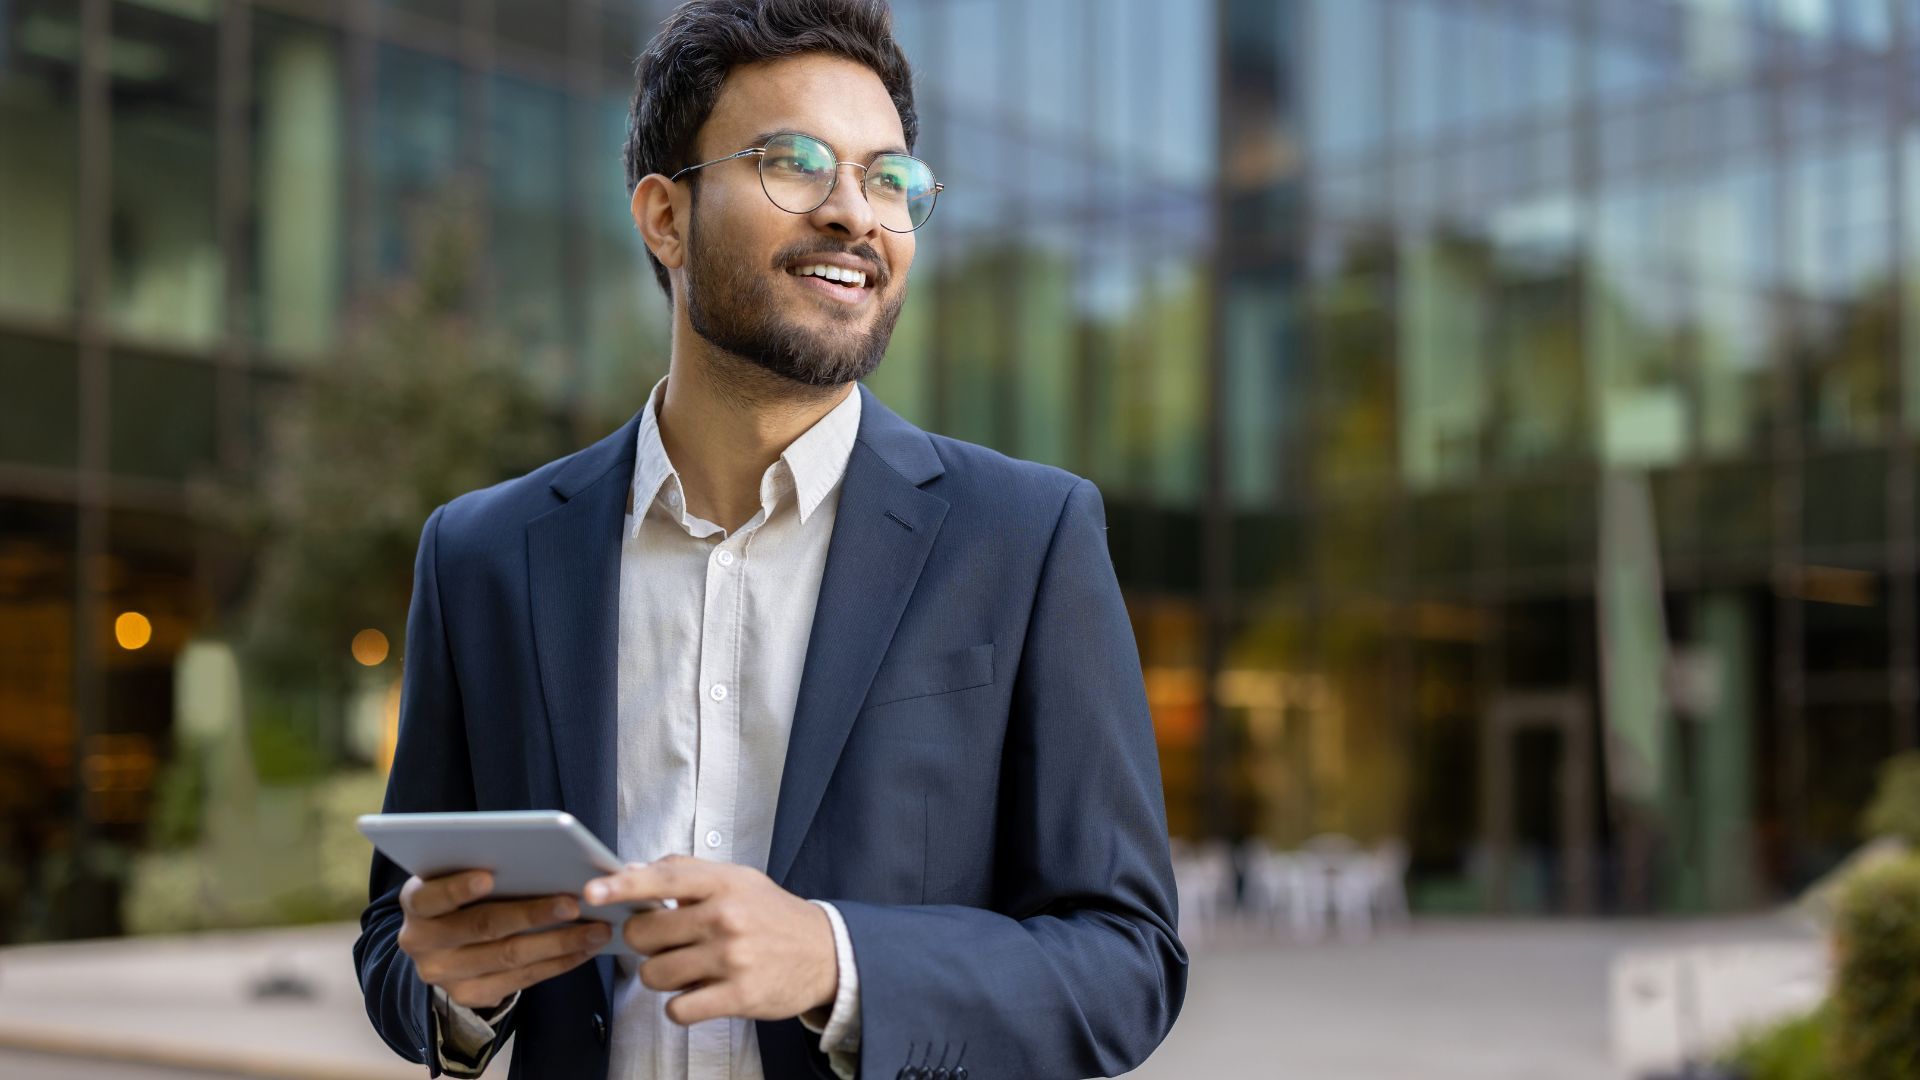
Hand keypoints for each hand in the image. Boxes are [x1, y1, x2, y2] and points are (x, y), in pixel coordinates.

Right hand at [396, 870, 610, 1009]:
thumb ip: (481, 866)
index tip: (489, 875)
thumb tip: (537, 854)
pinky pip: (520, 980)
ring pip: (508, 957)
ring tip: (596, 928)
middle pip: (483, 927)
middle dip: (532, 914)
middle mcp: (422, 942)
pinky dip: (558, 963)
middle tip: (574, 901)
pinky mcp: (469, 995)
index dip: (457, 888)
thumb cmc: (463, 896)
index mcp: (416, 904)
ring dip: (559, 942)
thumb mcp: (457, 876)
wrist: (443, 944)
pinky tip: (585, 949)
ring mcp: (444, 974)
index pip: (431, 896)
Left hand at [583, 855, 837, 1026]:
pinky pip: (678, 1009)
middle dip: (645, 943)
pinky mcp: (738, 996)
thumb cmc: (771, 915)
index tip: (593, 892)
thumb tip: (629, 871)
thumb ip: (685, 874)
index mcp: (724, 883)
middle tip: (666, 942)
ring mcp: (732, 958)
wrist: (826, 952)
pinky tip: (699, 993)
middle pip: (645, 934)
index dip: (623, 885)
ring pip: (656, 974)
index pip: (664, 879)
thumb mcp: (737, 880)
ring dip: (662, 976)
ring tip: (688, 968)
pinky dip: (680, 1006)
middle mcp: (726, 917)